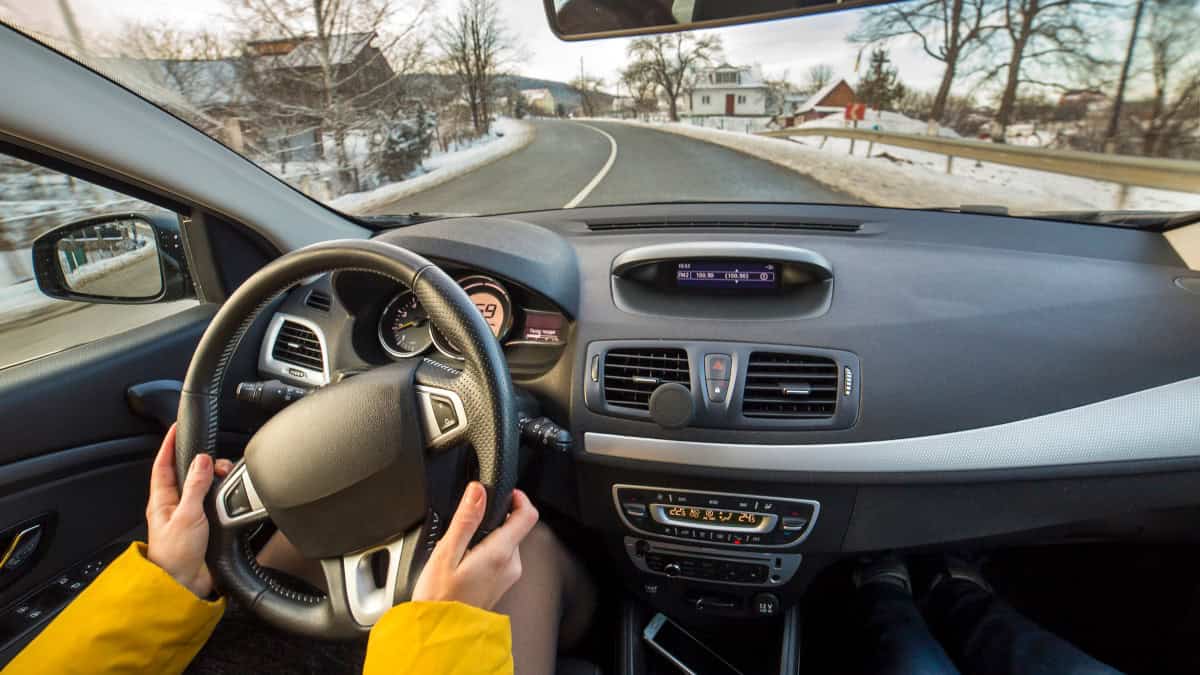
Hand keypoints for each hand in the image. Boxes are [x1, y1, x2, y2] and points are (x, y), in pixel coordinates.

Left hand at [146, 424, 233, 597]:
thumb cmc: (175, 556)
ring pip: (201, 487)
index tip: (176, 428)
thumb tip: (202, 461)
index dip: (169, 445)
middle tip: (216, 459)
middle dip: (201, 462)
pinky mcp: (202, 526)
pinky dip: (221, 494)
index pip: (163, 465)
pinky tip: (228, 494)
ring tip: (223, 476)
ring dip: (213, 479)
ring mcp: (188, 516)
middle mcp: (174, 506)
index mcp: (162, 500)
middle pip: (186, 473)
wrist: (183, 585)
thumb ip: (195, 487)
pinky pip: (212, 502)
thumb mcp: (187, 516)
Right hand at [412, 482, 538, 610]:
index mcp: (500, 553)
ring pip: (505, 542)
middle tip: (465, 528)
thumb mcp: (446, 553)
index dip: (518, 498)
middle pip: (514, 527)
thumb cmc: (440, 599)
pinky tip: (463, 564)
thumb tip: (478, 492)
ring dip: (486, 537)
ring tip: (459, 551)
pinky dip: (484, 552)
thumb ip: (465, 519)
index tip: (503, 493)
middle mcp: (511, 565)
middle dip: (492, 520)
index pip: (528, 515)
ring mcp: (508, 576)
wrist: (440, 633)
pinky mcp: (501, 583)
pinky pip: (499, 557)